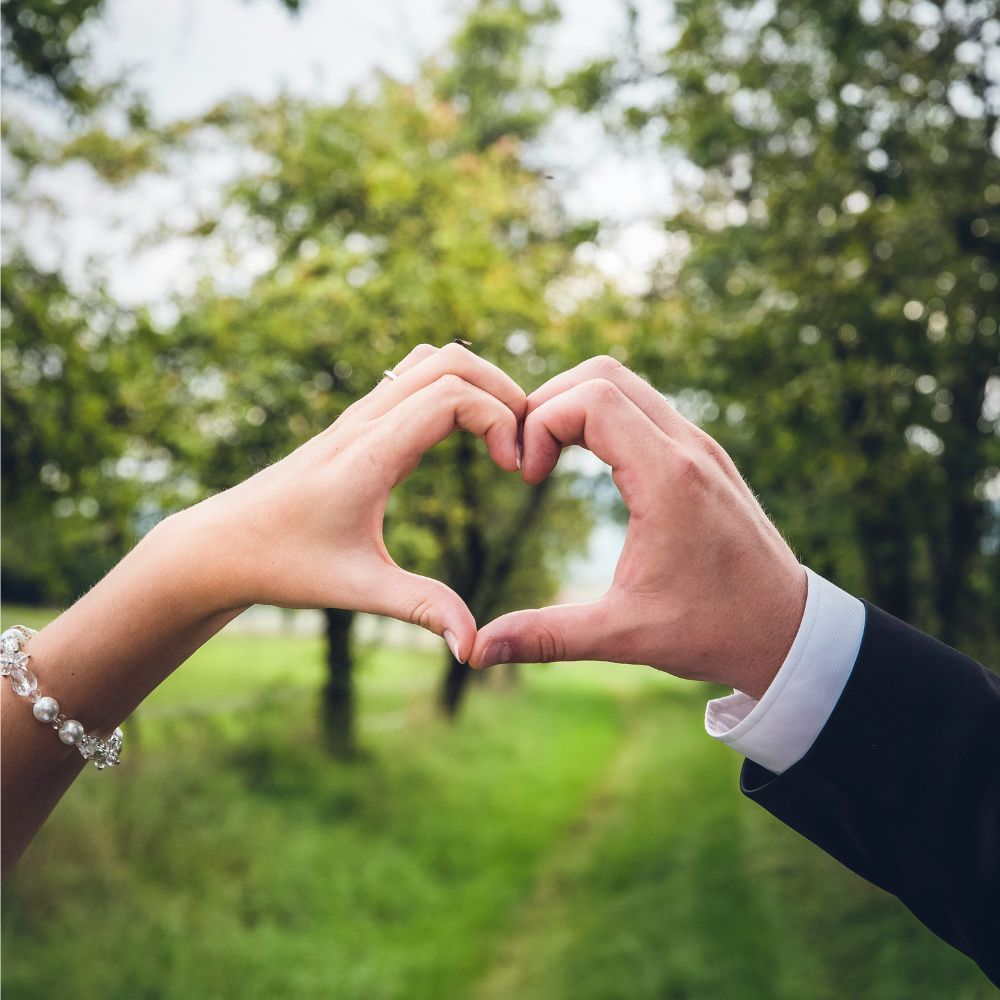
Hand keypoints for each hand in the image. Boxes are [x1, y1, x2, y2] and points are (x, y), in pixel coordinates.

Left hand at [169, 341, 525, 660]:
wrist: (221, 545)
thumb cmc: (284, 565)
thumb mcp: (358, 588)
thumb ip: (423, 610)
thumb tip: (473, 648)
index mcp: (369, 453)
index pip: (450, 395)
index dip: (499, 420)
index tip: (514, 469)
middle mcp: (364, 421)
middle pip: (449, 359)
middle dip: (501, 390)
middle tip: (523, 444)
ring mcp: (358, 415)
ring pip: (430, 359)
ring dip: (477, 382)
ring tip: (502, 434)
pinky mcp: (356, 423)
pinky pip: (412, 377)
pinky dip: (452, 387)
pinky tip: (465, 437)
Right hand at [469, 357, 805, 698]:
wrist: (789, 630)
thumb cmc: (713, 630)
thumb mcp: (624, 636)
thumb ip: (547, 636)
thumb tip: (477, 651)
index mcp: (667, 478)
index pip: (589, 399)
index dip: (540, 424)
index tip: (527, 478)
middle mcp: (687, 447)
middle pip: (603, 373)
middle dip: (549, 403)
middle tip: (527, 458)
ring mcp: (699, 446)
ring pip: (626, 382)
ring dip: (577, 405)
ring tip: (549, 458)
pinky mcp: (703, 455)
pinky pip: (646, 406)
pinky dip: (605, 417)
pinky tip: (587, 463)